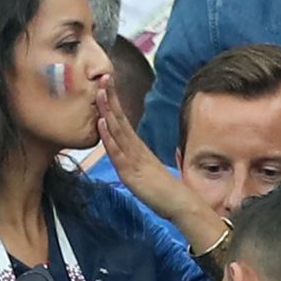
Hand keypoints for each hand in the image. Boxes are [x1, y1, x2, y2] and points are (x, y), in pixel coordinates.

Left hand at [95, 79, 190, 222]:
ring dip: (108, 111)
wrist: (180, 203)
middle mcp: (135, 149)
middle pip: (120, 119)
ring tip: (100, 92)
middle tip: (103, 76)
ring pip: (118, 131)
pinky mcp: (131, 172)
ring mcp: (133, 159)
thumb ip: (137, 162)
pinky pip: (118, 151)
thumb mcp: (146, 172)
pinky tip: (102, 123)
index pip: (123, 121)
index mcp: (138, 148)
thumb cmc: (164, 191)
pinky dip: (109, 136)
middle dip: (110, 98)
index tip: (107, 85)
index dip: (114, 103)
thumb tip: (130, 156)